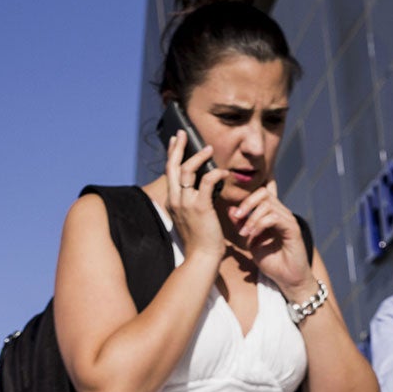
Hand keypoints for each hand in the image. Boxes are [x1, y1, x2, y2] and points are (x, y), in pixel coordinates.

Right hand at [163, 131, 225, 268]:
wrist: (202, 258)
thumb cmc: (201, 241)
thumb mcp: (192, 218)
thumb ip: (194, 202)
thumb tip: (204, 187)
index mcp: (173, 202)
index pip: (170, 173)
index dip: (172, 155)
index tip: (175, 142)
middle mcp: (176, 200)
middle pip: (173, 166)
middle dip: (177, 147)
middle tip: (182, 133)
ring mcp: (186, 203)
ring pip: (187, 170)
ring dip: (199, 156)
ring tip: (209, 149)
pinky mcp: (200, 207)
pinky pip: (206, 182)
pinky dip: (215, 173)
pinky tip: (223, 172)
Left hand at [228, 183, 312, 300]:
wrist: (287, 279)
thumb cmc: (272, 262)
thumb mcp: (251, 242)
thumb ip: (242, 226)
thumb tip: (230, 210)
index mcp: (273, 215)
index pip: (260, 194)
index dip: (246, 201)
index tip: (234, 215)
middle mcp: (282, 214)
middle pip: (263, 194)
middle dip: (247, 204)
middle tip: (237, 218)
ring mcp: (288, 220)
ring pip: (267, 205)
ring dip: (251, 218)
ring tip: (244, 234)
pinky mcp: (293, 229)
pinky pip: (274, 218)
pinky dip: (260, 225)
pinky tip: (253, 236)